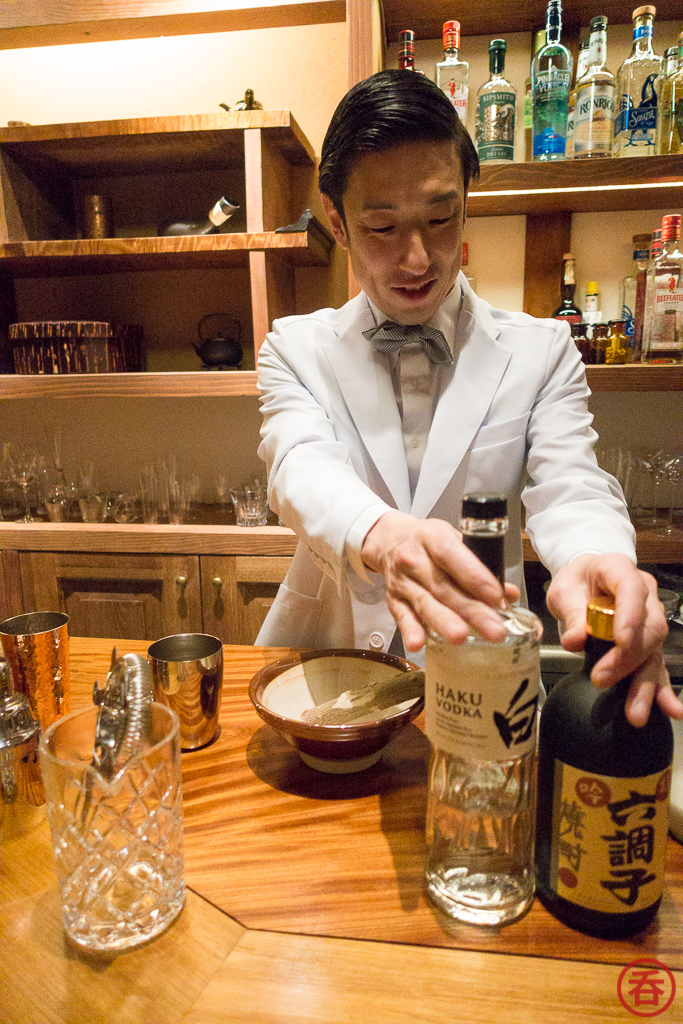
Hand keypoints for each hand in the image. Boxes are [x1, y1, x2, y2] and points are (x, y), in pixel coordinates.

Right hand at [361, 511, 519, 651]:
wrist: (389, 541)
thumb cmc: (429, 541)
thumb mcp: (455, 540)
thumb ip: (481, 567)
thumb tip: (510, 594)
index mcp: (432, 537)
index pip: (452, 555)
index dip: (474, 576)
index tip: (496, 596)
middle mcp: (413, 558)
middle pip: (443, 586)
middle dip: (470, 610)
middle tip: (494, 630)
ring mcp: (402, 580)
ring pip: (424, 603)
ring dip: (443, 622)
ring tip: (461, 638)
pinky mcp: (393, 599)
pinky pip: (402, 617)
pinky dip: (411, 630)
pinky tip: (419, 644)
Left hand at [546, 553, 682, 726]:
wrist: (587, 581)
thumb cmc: (576, 582)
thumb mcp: (564, 591)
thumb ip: (571, 614)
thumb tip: (575, 641)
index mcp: (620, 570)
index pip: (631, 589)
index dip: (630, 615)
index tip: (620, 641)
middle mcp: (645, 594)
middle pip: (648, 627)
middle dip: (627, 658)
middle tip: (601, 679)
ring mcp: (651, 618)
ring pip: (655, 650)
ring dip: (644, 683)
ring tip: (636, 712)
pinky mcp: (649, 642)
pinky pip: (656, 665)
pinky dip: (660, 689)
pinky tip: (670, 710)